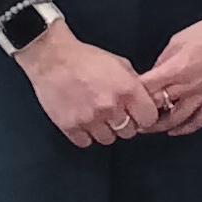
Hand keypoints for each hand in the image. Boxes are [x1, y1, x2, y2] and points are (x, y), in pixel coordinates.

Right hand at [15, 21, 164, 148]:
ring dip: (105, 130)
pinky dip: (85, 135)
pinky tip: (83, 121)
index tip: (138, 115)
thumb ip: (136, 85)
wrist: (52, 58)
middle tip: (115, 114)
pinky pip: (85, 142)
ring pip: (108, 139)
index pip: (149, 119)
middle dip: (125, 124)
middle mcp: (110, 107)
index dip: (145, 117)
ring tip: (97, 116)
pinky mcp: (69, 126)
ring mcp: (89, 118)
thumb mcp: (121, 64)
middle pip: (129, 132)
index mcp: (128, 90)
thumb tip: (147, 100)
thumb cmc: (86, 59)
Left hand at [139, 8, 201, 135]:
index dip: (129, 95)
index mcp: (175, 69)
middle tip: (127, 117)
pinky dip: (186, 128)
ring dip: (158, 126)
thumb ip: (162, 62)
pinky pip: (200, 120)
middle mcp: (188, 86)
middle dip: (139, 113)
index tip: (121, 98)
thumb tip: (152, 77)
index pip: (144, 89)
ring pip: (176, 120)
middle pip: (156, 107)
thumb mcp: (177, 41)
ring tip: (146, 127)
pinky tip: (174, 130)